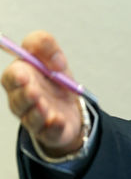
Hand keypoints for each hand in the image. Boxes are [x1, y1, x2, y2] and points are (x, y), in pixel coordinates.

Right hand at [1, 31, 83, 155]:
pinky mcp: (48, 132)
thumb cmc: (54, 79)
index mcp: (19, 78)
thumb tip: (55, 60)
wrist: (72, 106)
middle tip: (33, 90)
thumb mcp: (53, 57)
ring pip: (30, 118)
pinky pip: (48, 132)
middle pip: (17, 101)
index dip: (15, 77)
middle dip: (24, 95)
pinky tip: (58, 120)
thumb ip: (46, 45)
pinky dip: (53, 127)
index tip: (24, 74)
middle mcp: (21, 100)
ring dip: (37, 112)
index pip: (10, 78)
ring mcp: (33, 118)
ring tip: (44, 106)